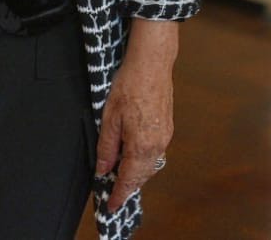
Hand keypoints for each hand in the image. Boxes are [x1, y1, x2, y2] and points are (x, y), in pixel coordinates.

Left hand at [95, 18, 179, 213]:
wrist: (152, 64)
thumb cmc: (130, 86)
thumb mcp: (110, 117)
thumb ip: (107, 147)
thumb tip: (103, 169)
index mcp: (141, 145)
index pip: (128, 179)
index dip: (119, 193)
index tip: (112, 205)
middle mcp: (157, 145)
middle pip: (141, 176)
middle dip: (128, 187)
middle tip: (114, 194)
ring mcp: (165, 136)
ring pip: (150, 166)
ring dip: (136, 175)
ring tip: (121, 178)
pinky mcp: (167, 127)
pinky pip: (155, 154)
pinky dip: (144, 162)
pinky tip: (134, 158)